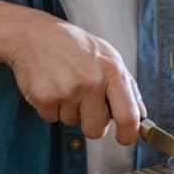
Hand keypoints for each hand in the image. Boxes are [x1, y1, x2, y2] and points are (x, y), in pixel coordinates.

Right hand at [3, 14, 144, 145]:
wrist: (34, 34)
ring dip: (68, 110)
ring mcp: (67, 90)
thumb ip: (127, 86)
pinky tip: (51, 85)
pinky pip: (52, 119)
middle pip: (96, 130)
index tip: (124, 138)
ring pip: (72, 123)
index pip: (128, 116)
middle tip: (84, 103)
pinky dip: (51, 107)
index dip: (128, 134)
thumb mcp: (107, 56)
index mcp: (112, 71)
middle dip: (91, 123)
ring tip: (64, 84)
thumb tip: (140, 116)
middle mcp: (91, 81)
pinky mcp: (45, 98)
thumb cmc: (73, 45)